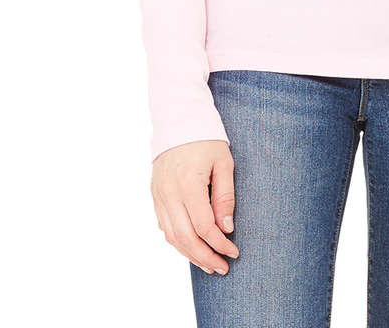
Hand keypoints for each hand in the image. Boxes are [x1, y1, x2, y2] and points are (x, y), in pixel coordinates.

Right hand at [150, 139, 239, 274]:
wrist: (178, 120)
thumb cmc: (206, 140)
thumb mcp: (224, 163)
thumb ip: (225, 196)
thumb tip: (226, 228)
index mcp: (188, 184)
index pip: (204, 226)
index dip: (220, 244)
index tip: (234, 252)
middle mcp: (169, 193)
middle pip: (186, 238)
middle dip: (205, 257)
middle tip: (222, 268)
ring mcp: (159, 195)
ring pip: (172, 236)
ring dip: (190, 254)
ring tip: (209, 264)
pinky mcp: (155, 195)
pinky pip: (164, 226)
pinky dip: (178, 241)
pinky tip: (192, 247)